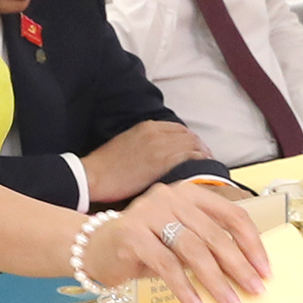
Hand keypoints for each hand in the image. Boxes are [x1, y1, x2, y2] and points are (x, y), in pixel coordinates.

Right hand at [85, 116, 208, 204]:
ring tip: (209, 165)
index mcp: (147, 126)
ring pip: (192, 146)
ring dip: (204, 154)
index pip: (178, 129)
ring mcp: (160, 147)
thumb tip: (158, 155)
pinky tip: (205, 171)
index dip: (190, 139)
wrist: (93, 176)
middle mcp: (156, 132)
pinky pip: (190, 158)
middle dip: (200, 146)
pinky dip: (201, 162)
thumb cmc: (105, 166)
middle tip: (206, 158)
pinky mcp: (162, 163)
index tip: (196, 149)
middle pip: (188, 136)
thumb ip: (145, 144)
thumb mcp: (126, 144)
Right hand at [86, 177, 272, 302]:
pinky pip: (166, 265)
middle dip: (238, 266)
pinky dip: (184, 287)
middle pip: (215, 235)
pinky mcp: (132, 234)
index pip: (231, 215)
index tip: (264, 270)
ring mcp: (149, 213)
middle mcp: (171, 197)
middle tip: (253, 291)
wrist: (95, 248)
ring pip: (193, 250)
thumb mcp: (180, 240)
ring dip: (216, 281)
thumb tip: (245, 273)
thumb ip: (207, 246)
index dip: (251, 243)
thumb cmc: (145, 247)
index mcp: (190, 194)